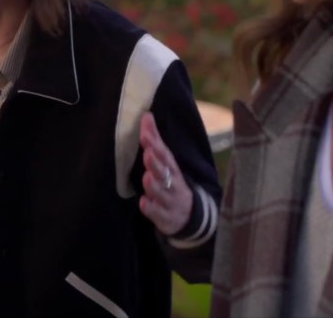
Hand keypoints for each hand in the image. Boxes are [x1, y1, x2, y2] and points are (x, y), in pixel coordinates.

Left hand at [138, 112, 192, 235]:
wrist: (188, 215)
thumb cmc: (171, 182)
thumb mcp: (166, 162)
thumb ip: (154, 141)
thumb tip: (146, 116)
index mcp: (172, 168)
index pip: (164, 153)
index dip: (155, 142)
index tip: (145, 132)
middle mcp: (172, 183)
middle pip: (165, 172)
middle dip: (156, 163)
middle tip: (148, 154)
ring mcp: (169, 200)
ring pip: (161, 192)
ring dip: (154, 185)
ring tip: (148, 178)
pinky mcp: (165, 217)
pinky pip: (157, 213)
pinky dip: (151, 208)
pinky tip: (144, 203)